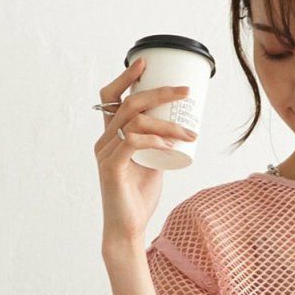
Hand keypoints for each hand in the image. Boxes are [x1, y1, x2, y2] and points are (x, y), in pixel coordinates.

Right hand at [94, 55, 198, 246]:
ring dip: (167, 123)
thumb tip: (175, 128)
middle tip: (185, 91)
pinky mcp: (111, 168)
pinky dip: (155, 140)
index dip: (125, 77)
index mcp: (110, 137)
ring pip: (134, 122)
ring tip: (190, 133)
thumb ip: (157, 145)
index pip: (111, 98)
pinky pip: (133, 143)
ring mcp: (105, 154)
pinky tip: (170, 144)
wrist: (128, 230)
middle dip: (158, 92)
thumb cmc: (138, 199)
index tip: (146, 63)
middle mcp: (104, 142)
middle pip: (128, 103)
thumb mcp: (153, 165)